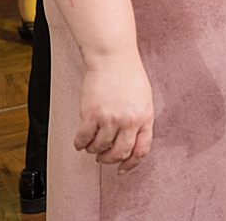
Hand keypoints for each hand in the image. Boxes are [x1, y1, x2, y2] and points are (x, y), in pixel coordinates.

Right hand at [75, 53, 153, 173]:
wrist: (113, 57)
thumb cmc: (129, 75)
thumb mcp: (144, 100)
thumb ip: (140, 121)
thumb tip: (131, 142)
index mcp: (145, 118)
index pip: (141, 150)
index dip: (130, 164)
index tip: (121, 169)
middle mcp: (129, 121)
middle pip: (119, 153)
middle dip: (109, 159)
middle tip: (102, 157)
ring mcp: (110, 118)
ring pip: (99, 148)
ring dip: (93, 150)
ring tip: (91, 145)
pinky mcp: (91, 114)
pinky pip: (83, 139)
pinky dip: (80, 144)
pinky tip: (80, 141)